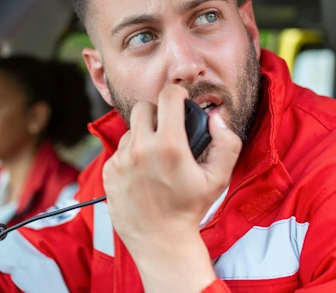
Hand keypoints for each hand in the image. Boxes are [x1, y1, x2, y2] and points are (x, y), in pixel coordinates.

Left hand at [102, 84, 241, 291]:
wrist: (161, 240)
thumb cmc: (191, 208)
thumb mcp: (219, 177)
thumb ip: (226, 142)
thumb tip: (216, 117)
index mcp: (169, 146)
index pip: (168, 96)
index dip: (177, 94)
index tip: (180, 100)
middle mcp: (141, 150)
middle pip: (143, 107)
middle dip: (157, 113)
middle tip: (167, 128)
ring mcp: (121, 161)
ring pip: (130, 130)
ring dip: (143, 136)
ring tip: (156, 156)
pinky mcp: (109, 172)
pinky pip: (119, 151)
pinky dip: (131, 155)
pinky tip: (143, 172)